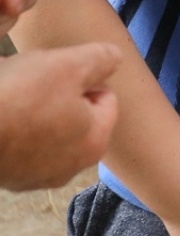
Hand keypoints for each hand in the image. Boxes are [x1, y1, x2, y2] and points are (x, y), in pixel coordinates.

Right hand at [0, 43, 119, 190]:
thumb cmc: (18, 98)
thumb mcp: (70, 64)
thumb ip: (103, 58)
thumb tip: (113, 60)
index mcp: (94, 142)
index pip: (105, 97)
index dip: (82, 77)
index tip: (56, 74)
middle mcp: (68, 168)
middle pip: (74, 115)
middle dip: (56, 94)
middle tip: (31, 83)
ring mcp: (32, 177)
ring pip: (43, 128)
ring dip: (31, 109)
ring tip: (10, 96)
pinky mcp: (4, 177)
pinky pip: (16, 143)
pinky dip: (9, 127)